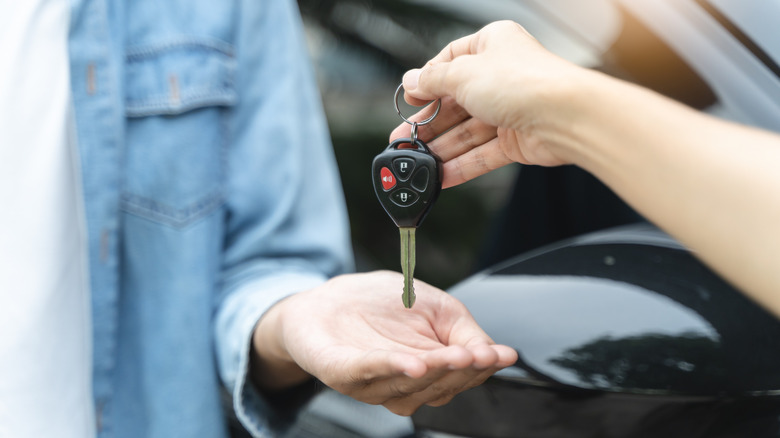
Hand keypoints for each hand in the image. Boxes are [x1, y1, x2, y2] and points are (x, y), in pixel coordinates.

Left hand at [252, 271, 516, 415]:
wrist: (325, 298)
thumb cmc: (379, 304)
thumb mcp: (436, 308)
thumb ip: (465, 331)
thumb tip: (498, 353)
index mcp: (428, 370)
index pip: (461, 376)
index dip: (481, 366)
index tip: (499, 354)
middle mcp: (402, 384)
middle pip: (438, 386)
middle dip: (461, 370)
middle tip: (478, 354)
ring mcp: (371, 382)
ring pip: (409, 385)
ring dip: (434, 371)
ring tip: (455, 357)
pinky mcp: (341, 371)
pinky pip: (369, 372)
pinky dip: (393, 367)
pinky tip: (414, 362)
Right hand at [390, 20, 589, 187]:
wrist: (566, 116)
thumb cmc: (524, 82)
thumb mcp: (463, 73)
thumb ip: (433, 81)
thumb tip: (412, 81)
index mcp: (493, 45)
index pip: (451, 60)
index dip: (428, 82)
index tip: (411, 100)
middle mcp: (502, 76)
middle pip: (456, 102)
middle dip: (429, 123)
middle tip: (404, 140)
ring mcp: (511, 109)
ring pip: (468, 131)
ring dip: (442, 148)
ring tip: (416, 164)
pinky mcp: (518, 140)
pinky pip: (483, 154)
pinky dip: (462, 165)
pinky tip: (441, 176)